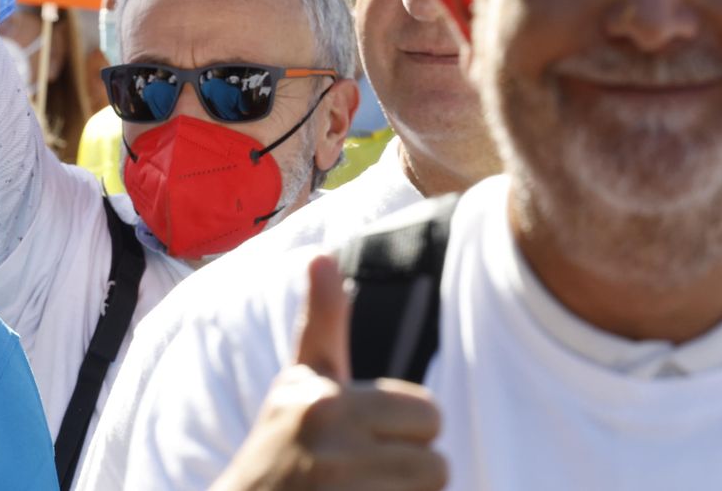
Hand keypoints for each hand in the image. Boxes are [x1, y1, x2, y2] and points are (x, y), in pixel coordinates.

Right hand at [212, 256, 446, 489]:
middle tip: (363, 478)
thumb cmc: (283, 450)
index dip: (405, 433)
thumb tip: (321, 254)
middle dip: (410, 473)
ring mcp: (337, 489)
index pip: (428, 413)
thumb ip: (323, 322)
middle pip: (437, 463)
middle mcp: (326, 441)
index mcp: (322, 399)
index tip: (360, 441)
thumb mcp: (300, 385)